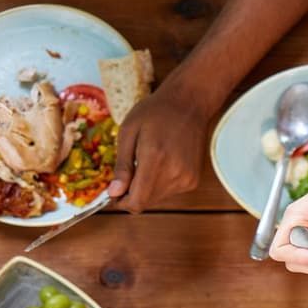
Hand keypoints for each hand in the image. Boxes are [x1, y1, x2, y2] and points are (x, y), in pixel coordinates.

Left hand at [108, 85, 209, 212]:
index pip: (137, 202)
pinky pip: (170, 192)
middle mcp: (175, 175)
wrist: (189, 104)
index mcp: (155, 160)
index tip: (114, 192)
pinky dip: (160, 183)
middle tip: (128, 171)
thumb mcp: (128, 132)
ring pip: (157, 198)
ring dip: (146, 187)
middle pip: (146, 202)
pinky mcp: (193, 180)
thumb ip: (122, 166)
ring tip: (146, 162)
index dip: (121, 202)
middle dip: (132, 193)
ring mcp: (187, 179)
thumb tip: (114, 193)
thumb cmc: (156, 112)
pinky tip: (161, 163)